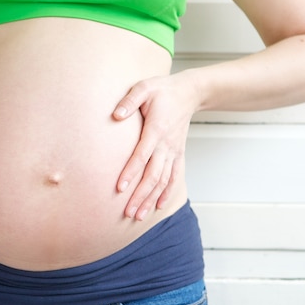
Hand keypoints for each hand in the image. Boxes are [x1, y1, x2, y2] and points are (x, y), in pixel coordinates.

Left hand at [113, 73, 196, 219]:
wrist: (189, 93)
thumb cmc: (162, 90)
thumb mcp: (144, 88)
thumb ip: (129, 101)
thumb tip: (116, 115)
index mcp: (156, 130)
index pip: (142, 155)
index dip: (131, 172)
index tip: (120, 187)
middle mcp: (166, 145)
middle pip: (153, 175)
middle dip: (140, 195)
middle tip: (128, 212)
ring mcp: (173, 151)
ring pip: (163, 180)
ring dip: (151, 199)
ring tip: (139, 216)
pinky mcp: (178, 154)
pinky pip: (174, 177)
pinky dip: (167, 193)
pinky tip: (158, 206)